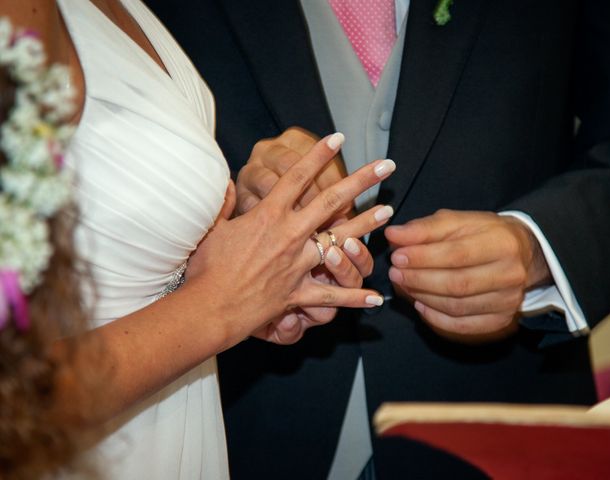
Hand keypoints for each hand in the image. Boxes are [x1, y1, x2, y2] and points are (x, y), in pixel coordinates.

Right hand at [186, 133, 394, 347]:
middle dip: (361, 181)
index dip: (318, 155)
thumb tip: (227, 183)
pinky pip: (332, 295)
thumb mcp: (213, 228)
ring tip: (388, 211)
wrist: (209, 307)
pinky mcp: (299, 293)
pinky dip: (354, 298)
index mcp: (268, 216)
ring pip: (341, 241)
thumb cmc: (207, 267)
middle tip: (385, 166)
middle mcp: (289, 235)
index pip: (298, 177)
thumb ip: (224, 203)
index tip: (337, 138)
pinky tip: (376, 297)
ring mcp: (298, 264)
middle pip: (331, 201)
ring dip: (366, 226)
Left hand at [385, 209, 551, 341]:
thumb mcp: (457, 221)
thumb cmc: (483, 235)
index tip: (398, 256)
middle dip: (419, 280)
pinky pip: (462, 325)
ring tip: (404, 285)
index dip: (423, 258)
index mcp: (501, 243)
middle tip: (396, 273)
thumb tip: (393, 235)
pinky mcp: (501, 319)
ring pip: (457, 306)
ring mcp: (508, 300)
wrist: (520, 252)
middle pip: (457, 284)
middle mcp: (510, 274)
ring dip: (423, 297)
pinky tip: (420, 305)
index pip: (457, 254)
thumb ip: (424, 228)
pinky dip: (436, 318)